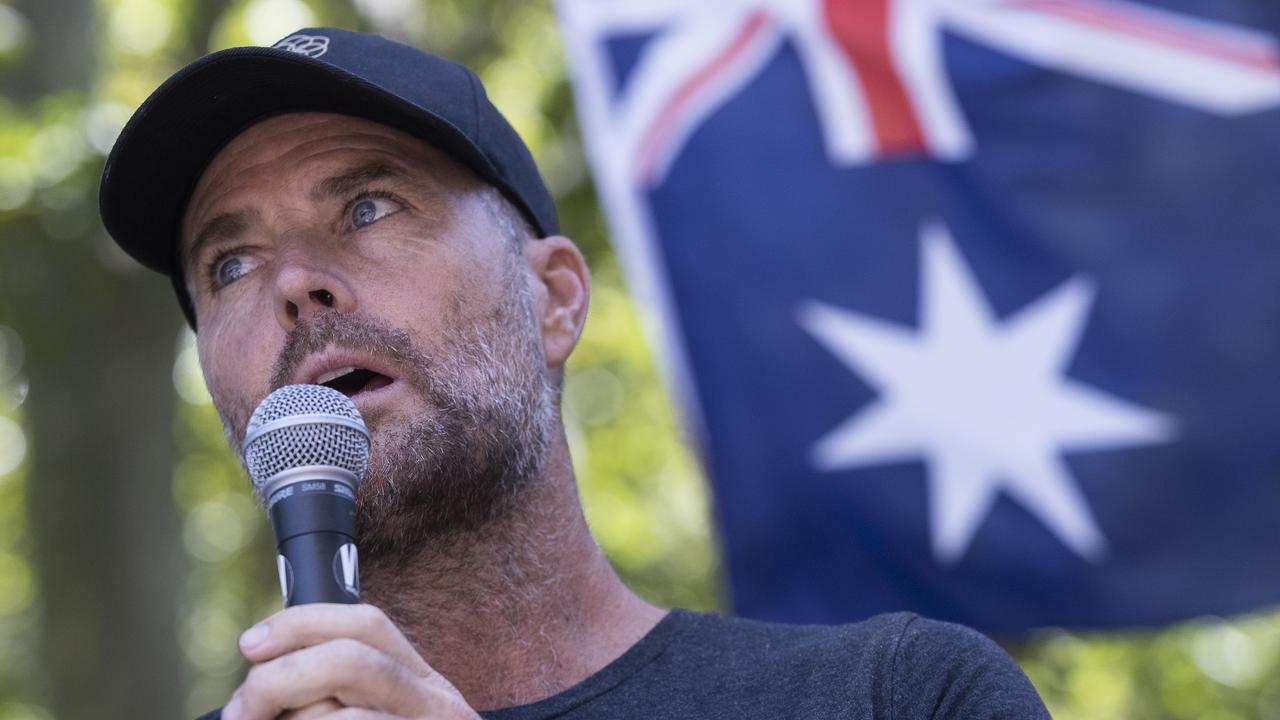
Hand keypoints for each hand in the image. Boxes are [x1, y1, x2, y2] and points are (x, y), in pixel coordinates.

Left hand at [221, 603, 480, 719]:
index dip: (302, 625)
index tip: (250, 644)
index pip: (367, 626)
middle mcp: (436, 708)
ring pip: (340, 718)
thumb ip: (339, 699)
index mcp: (424, 686)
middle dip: (278, 680)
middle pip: (350, 661)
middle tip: (240, 714)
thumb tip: (260, 681)